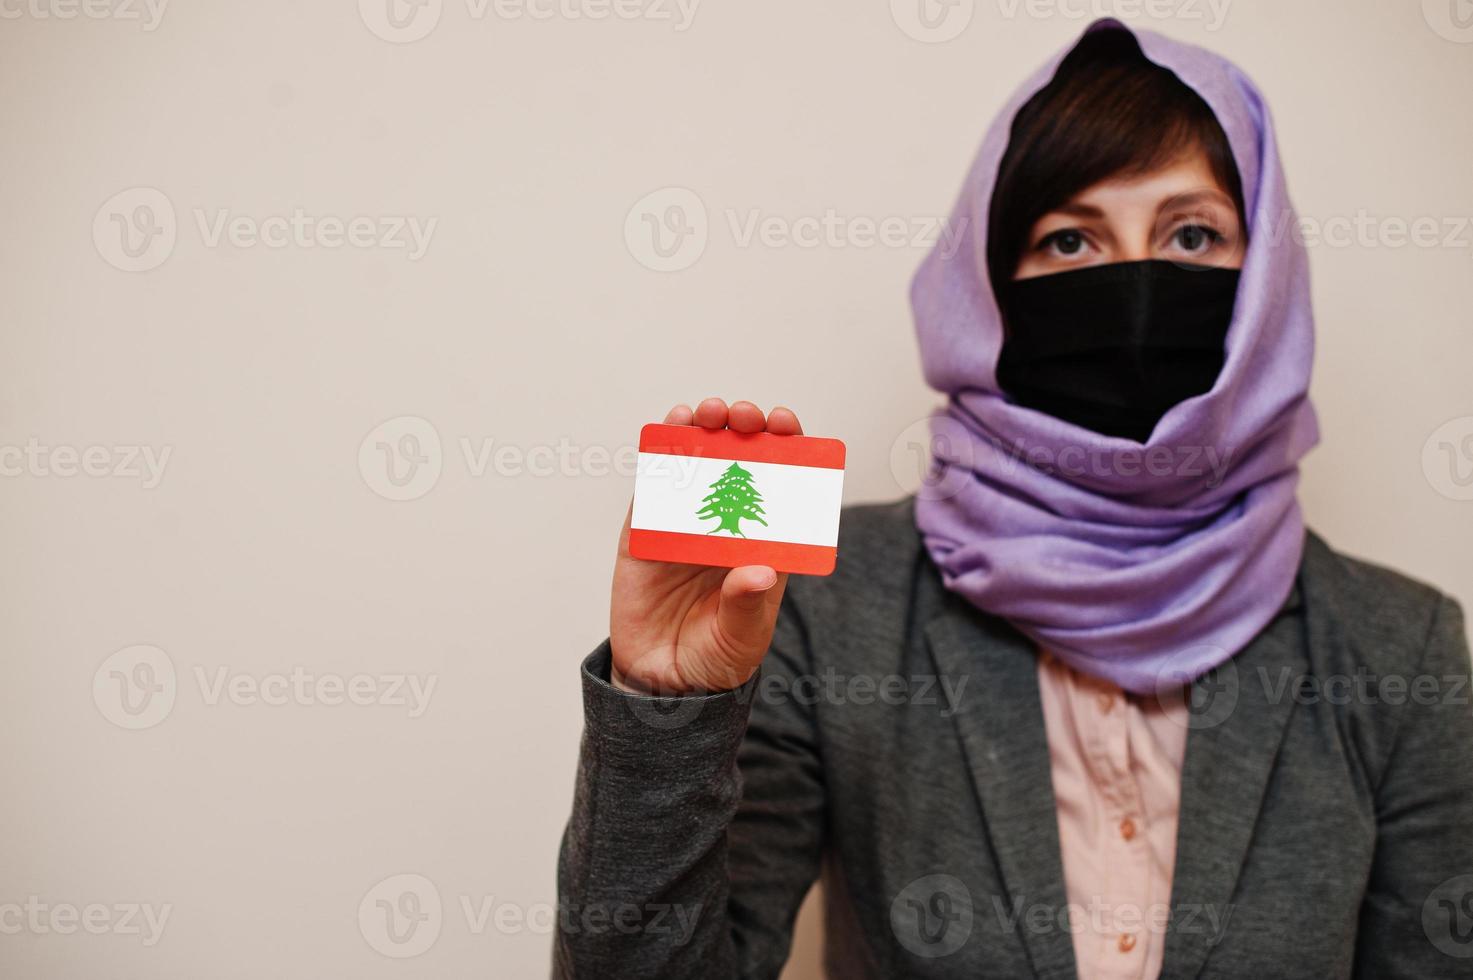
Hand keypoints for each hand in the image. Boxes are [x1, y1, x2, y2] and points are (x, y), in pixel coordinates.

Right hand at [609, 398, 801, 694]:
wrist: (661, 683)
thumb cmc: (715, 657)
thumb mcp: (742, 638)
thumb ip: (747, 605)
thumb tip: (759, 572)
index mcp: (765, 542)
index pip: (783, 484)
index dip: (787, 449)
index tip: (785, 426)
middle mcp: (729, 524)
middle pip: (742, 462)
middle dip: (745, 429)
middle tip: (745, 416)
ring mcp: (687, 523)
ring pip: (699, 464)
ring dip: (704, 429)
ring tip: (708, 413)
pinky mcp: (646, 531)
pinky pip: (655, 487)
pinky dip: (661, 454)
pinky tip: (670, 428)